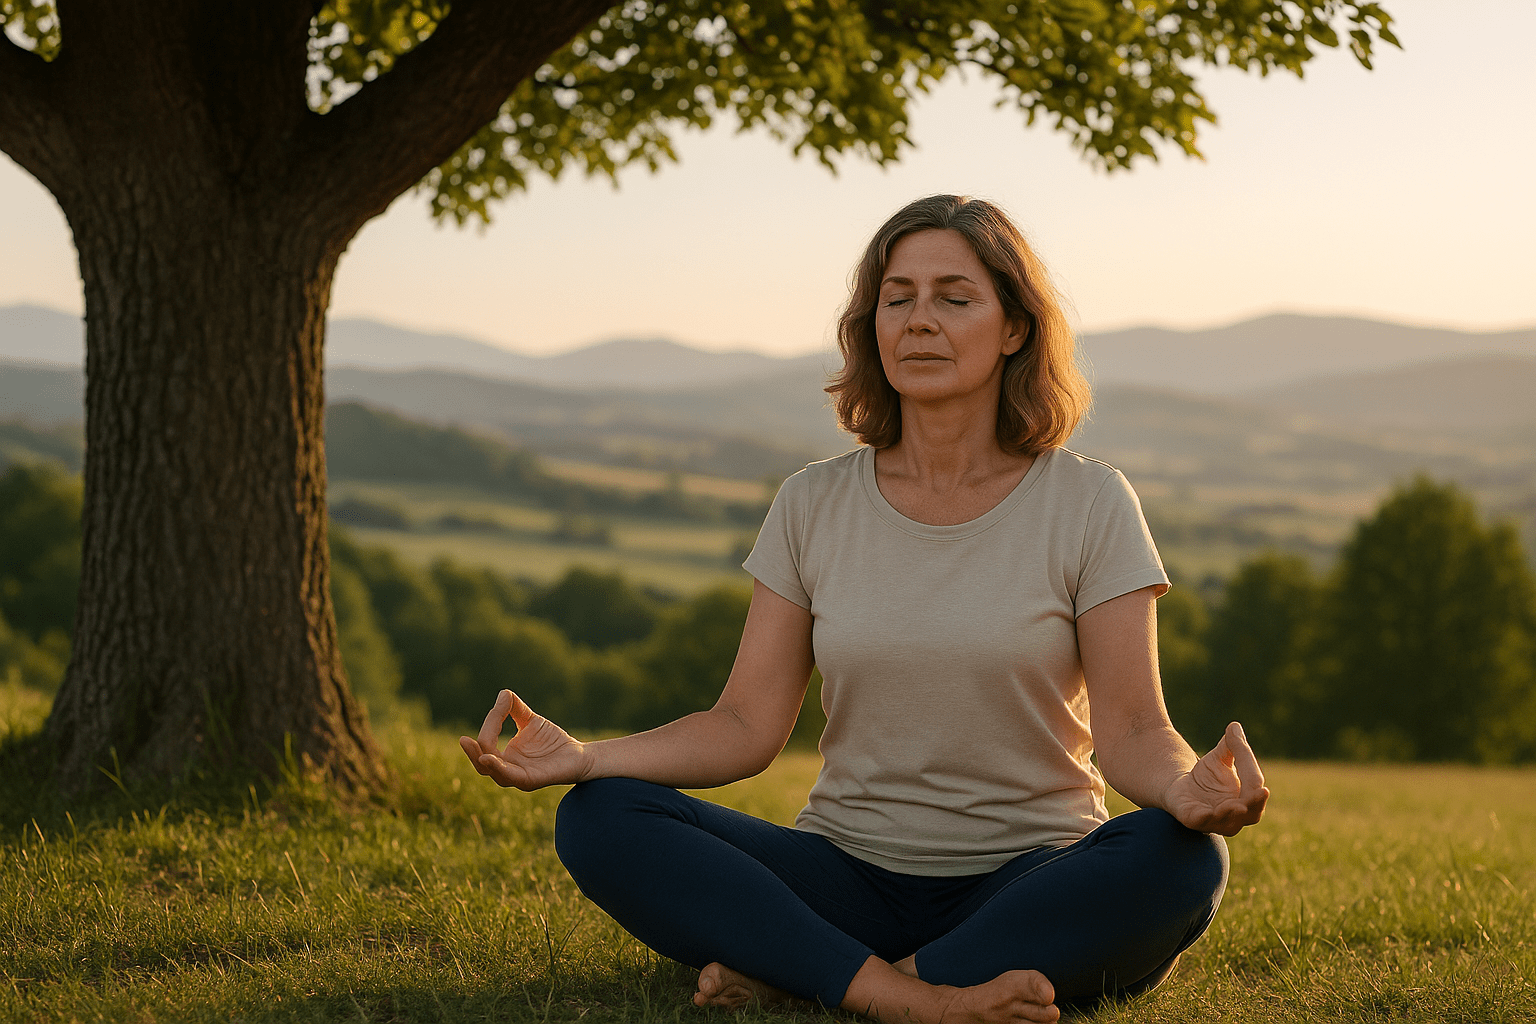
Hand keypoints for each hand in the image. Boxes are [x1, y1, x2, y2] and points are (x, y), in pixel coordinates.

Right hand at [458, 690, 591, 790]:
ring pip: (493, 773)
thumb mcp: (530, 721)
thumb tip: (502, 693)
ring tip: (471, 747)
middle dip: (471, 752)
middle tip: (462, 739)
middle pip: (482, 763)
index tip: (502, 703)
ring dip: (481, 761)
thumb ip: (515, 708)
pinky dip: (498, 768)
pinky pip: (510, 777)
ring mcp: (518, 777)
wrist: (579, 755)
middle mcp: (508, 768)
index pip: (487, 742)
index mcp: (504, 756)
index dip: (491, 723)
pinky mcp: (531, 781)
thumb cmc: (553, 741)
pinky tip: (489, 757)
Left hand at [1162, 722, 1268, 835]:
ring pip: (1229, 825)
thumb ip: (1231, 745)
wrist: (1179, 788)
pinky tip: (1206, 812)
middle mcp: (1235, 815)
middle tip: (1259, 791)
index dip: (1252, 772)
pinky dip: (1205, 819)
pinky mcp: (1193, 820)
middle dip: (1255, 803)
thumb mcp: (1220, 758)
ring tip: (1237, 806)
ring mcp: (1215, 821)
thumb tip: (1234, 726)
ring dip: (1232, 815)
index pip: (1254, 786)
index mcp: (1247, 798)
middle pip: (1252, 814)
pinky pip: (1201, 823)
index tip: (1248, 759)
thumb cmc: (1207, 775)